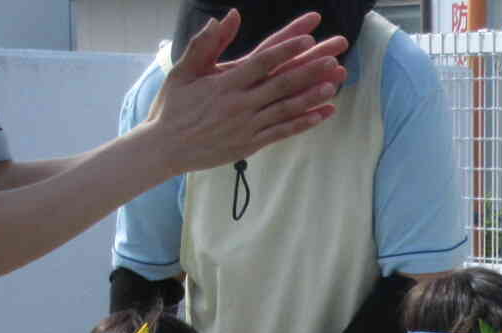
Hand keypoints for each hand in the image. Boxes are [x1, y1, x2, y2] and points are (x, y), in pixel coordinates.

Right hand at [146, 11, 349, 175]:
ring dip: (313, 95)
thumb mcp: (183, 70)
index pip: (262, 61)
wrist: (166, 148)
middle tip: (335, 56)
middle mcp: (240, 103)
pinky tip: (324, 113)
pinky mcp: (252, 143)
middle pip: (282, 82)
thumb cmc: (173, 106)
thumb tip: (224, 17)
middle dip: (311, 68)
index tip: (308, 38)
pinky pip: (283, 131)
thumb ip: (205, 44)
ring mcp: (248, 125)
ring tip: (335, 83)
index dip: (286, 49)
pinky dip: (305, 122)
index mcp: (225, 82)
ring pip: (287, 107)